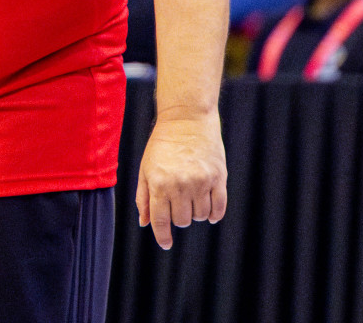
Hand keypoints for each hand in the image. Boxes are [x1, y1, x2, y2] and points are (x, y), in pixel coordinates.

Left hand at [135, 110, 227, 249]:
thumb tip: (145, 224)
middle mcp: (180, 185)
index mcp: (159, 183)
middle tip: (178, 204)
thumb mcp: (145, 168)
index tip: (166, 244)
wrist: (186, 118)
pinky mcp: (218, 177)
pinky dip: (214, 214)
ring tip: (192, 199)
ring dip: (196, 214)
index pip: (161, 221)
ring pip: (200, 216)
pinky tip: (209, 213)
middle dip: (179, 218)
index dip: (163, 236)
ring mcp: (201, 181)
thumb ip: (143, 197)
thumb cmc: (162, 143)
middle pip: (182, 220)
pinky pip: (219, 207)